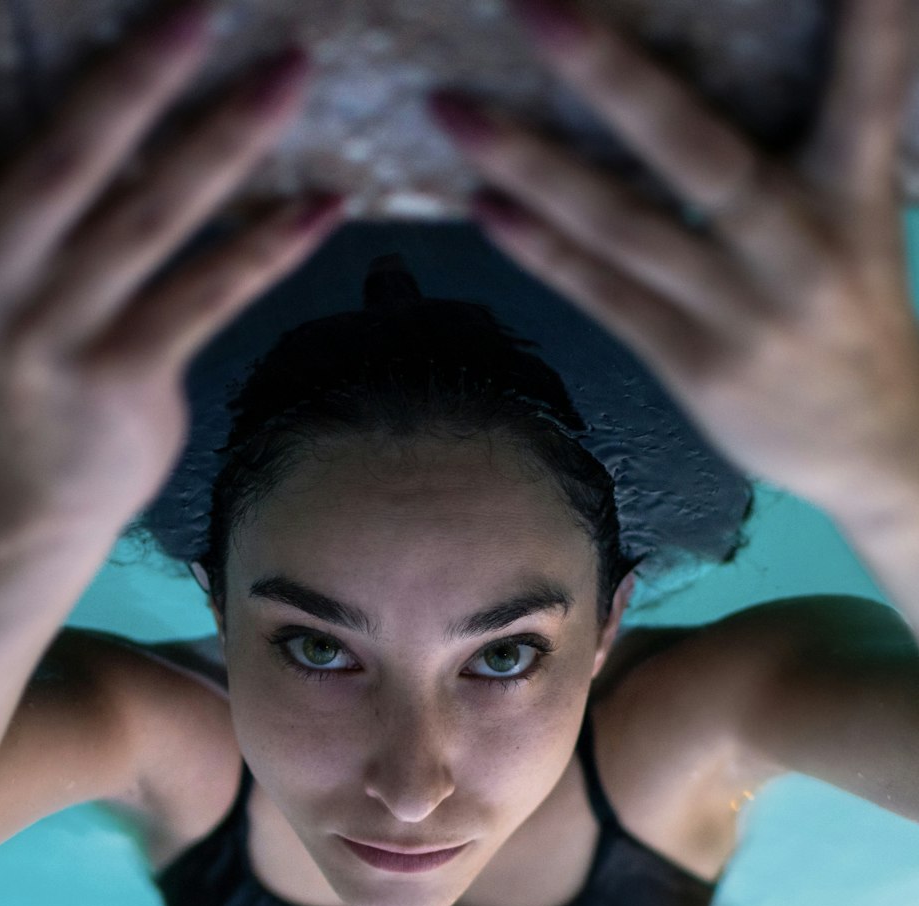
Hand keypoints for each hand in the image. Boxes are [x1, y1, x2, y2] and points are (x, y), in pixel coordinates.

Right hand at [0, 0, 342, 527]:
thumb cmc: (28, 346)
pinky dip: (270, 245)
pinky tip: (325, 203)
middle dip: (138, 78)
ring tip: (290, 74)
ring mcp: (54, 338)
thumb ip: (23, 188)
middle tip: (202, 6)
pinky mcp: (124, 379)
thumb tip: (121, 82)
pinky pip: (209, 295)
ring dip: (229, 140)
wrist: (42, 488)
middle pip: (69, 162)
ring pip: (153, 220)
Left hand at [430, 0, 918, 518]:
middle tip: (533, 8)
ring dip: (529, 165)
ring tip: (452, 110)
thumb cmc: (853, 309)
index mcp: (854, 194)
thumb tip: (723, 73)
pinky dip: (541, 249)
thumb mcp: (859, 218)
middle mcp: (798, 250)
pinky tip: (483, 204)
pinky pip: (604, 296)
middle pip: (695, 153)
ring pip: (621, 226)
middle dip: (611, 76)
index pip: (864, 90)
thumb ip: (816, 145)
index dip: (860, 23)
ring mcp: (741, 314)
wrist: (872, 444)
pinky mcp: (695, 366)